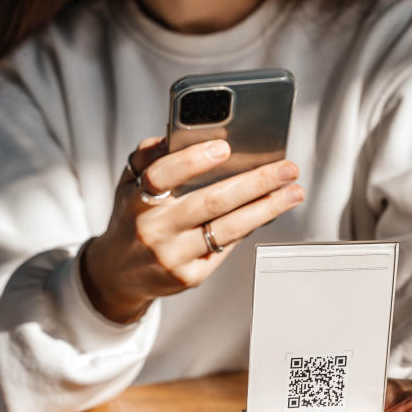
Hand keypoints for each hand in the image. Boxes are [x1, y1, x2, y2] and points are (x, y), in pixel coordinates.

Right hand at [81, 136, 303, 322]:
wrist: (117, 274)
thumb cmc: (133, 218)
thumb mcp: (129, 185)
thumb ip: (150, 159)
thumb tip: (181, 133)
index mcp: (136, 201)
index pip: (162, 175)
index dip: (193, 160)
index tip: (225, 146)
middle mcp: (153, 230)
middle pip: (210, 202)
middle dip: (255, 183)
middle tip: (286, 168)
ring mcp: (172, 257)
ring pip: (228, 229)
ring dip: (267, 208)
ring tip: (293, 192)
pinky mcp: (189, 277)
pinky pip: (227, 247)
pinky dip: (251, 226)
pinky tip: (271, 211)